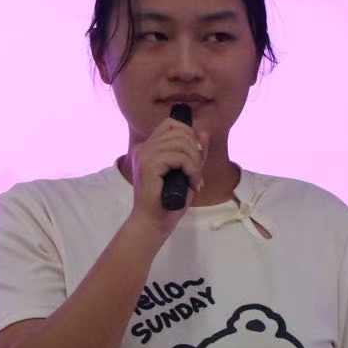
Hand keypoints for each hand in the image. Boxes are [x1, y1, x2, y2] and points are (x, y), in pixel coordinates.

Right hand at [124, 116, 207, 235]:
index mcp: (147, 148)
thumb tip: (203, 131)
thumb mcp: (187, 172)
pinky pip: (179, 156)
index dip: (188, 135)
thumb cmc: (168, 202)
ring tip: (195, 180)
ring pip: (181, 143)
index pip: (171, 125)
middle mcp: (143, 147)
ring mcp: (143, 154)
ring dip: (195, 162)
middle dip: (195, 150)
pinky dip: (192, 169)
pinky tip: (192, 184)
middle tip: (196, 173)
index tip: (195, 158)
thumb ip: (195, 153)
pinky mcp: (148, 163)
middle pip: (179, 131)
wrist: (153, 223)